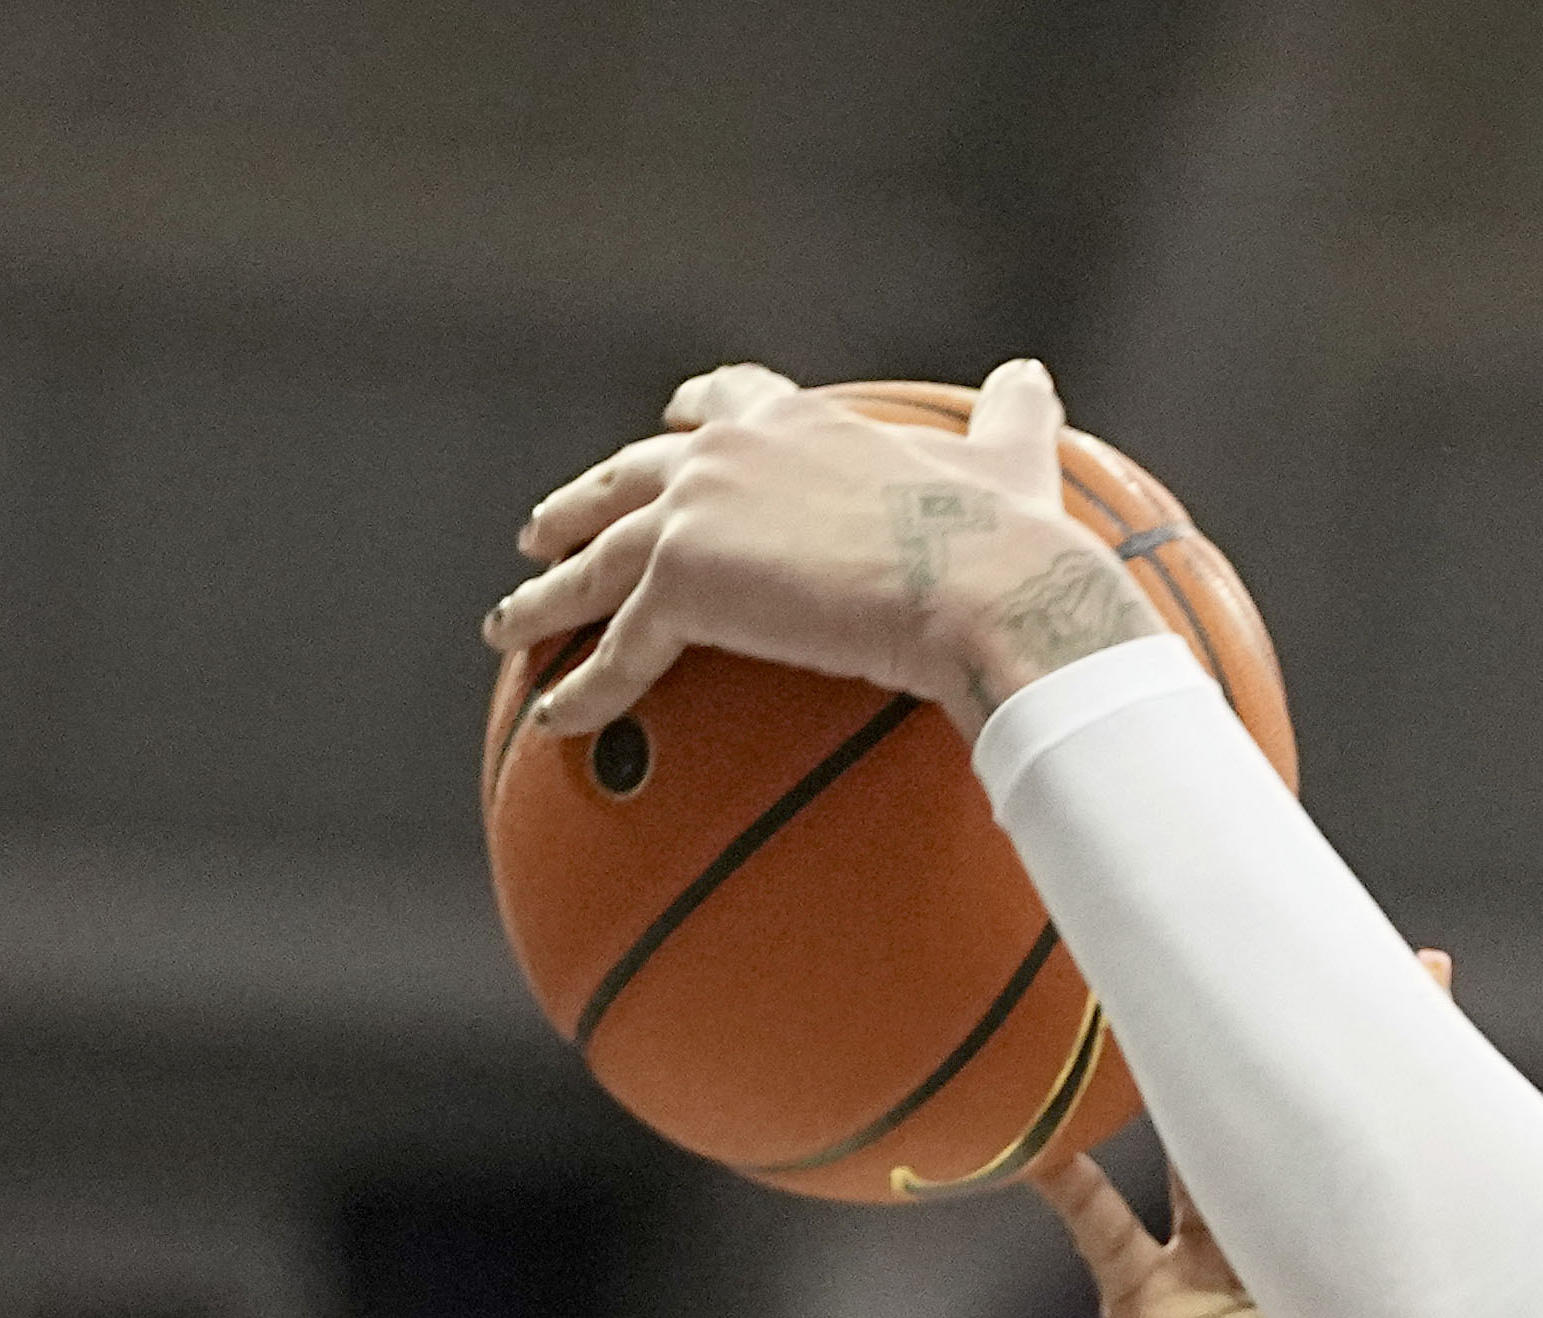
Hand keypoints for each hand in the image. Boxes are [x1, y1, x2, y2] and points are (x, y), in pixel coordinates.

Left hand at [488, 358, 1156, 740]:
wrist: (985, 585)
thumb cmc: (1008, 536)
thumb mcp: (1012, 459)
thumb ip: (1012, 417)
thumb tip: (1033, 375)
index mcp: (798, 422)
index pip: (725, 402)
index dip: (692, 414)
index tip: (667, 423)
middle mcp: (729, 453)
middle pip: (626, 478)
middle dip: (579, 504)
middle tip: (540, 534)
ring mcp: (696, 514)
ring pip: (596, 562)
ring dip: (547, 598)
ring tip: (509, 628)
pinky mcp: (683, 584)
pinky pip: (618, 648)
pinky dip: (585, 688)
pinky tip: (557, 719)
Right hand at [1025, 965, 1442, 1317]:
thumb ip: (1449, 1316)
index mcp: (1357, 1262)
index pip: (1379, 1140)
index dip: (1399, 1062)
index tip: (1427, 976)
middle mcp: (1283, 1252)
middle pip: (1288, 1122)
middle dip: (1293, 1042)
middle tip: (1310, 947)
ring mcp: (1208, 1275)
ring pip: (1188, 1151)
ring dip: (1175, 1081)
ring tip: (1158, 998)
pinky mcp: (1144, 1309)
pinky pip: (1094, 1226)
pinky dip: (1064, 1182)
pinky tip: (1038, 1131)